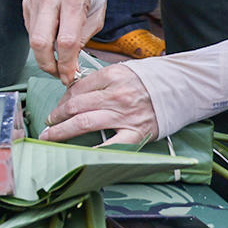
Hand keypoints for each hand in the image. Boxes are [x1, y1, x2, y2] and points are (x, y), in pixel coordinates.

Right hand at [22, 0, 100, 84]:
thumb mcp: (95, 16)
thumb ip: (82, 39)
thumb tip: (70, 65)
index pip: (66, 41)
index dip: (66, 64)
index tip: (69, 76)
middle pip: (40, 42)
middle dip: (48, 64)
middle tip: (57, 73)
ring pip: (32, 38)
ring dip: (44, 55)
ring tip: (56, 60)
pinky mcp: (26, 3)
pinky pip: (30, 30)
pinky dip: (40, 40)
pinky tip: (51, 38)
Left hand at [40, 60, 159, 145]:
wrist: (179, 92)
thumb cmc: (146, 83)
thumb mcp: (121, 72)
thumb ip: (98, 81)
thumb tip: (71, 95)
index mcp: (112, 76)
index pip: (76, 88)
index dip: (62, 100)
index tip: (57, 108)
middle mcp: (117, 95)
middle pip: (75, 106)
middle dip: (57, 116)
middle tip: (48, 123)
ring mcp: (125, 115)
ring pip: (84, 122)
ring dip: (62, 130)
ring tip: (51, 136)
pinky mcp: (135, 133)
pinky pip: (110, 144)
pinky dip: (93, 150)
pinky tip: (78, 155)